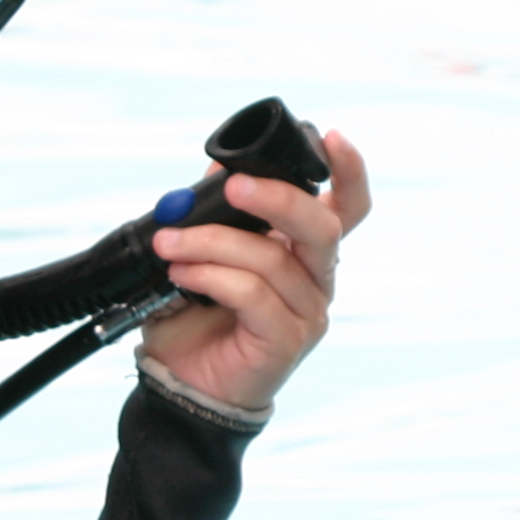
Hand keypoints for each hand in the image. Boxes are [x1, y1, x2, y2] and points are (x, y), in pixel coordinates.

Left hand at [135, 133, 369, 412]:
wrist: (184, 381)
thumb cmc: (199, 316)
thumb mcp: (204, 251)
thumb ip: (218, 212)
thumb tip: (216, 169)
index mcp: (305, 249)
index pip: (349, 206)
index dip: (350, 171)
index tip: (333, 137)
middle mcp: (316, 278)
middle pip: (321, 226)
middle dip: (276, 198)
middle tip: (233, 186)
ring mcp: (307, 312)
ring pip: (273, 259)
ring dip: (213, 242)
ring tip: (169, 245)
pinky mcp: (285, 340)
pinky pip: (253, 295)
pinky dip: (211, 276)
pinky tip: (181, 275)